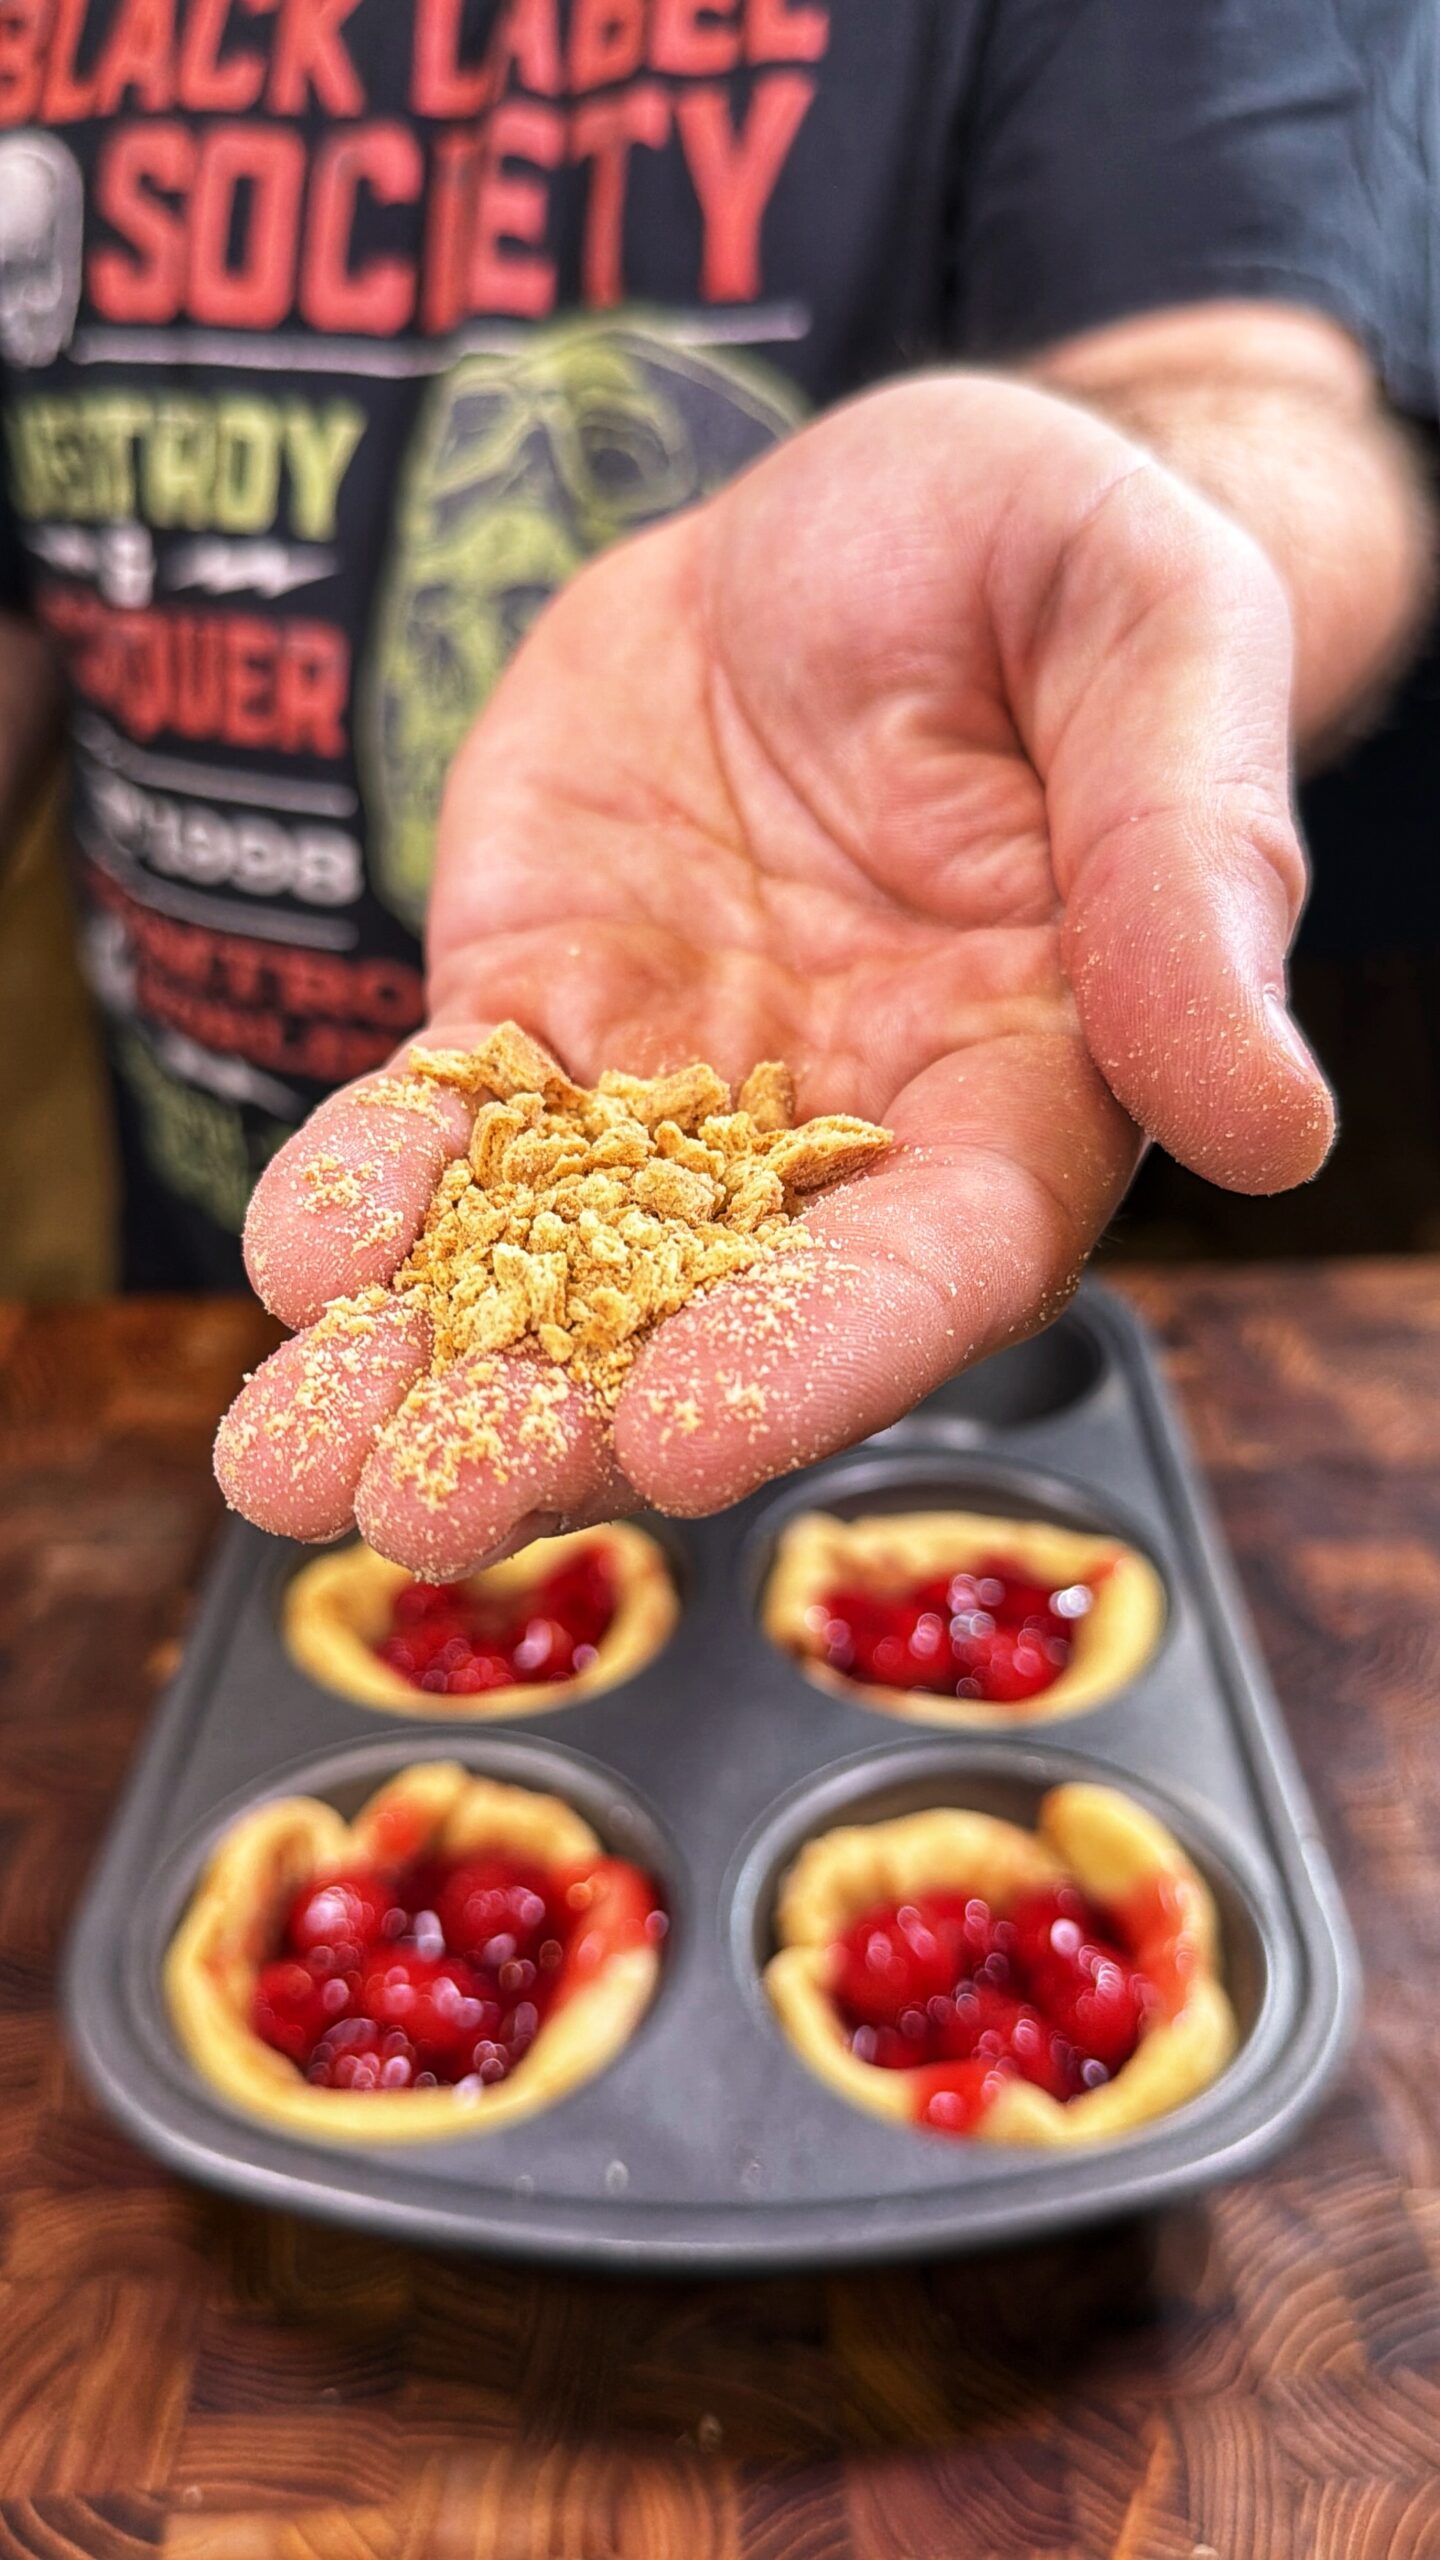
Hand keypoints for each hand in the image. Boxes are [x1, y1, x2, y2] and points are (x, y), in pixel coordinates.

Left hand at [218, 374, 1331, 1572]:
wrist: (866, 516)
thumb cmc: (1053, 567)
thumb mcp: (1154, 642)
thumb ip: (1195, 869)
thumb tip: (1269, 1125)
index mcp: (1023, 1088)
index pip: (931, 1267)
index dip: (815, 1358)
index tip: (689, 1437)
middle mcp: (840, 1133)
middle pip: (703, 1314)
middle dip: (564, 1421)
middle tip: (423, 1518)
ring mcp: (673, 1084)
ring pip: (546, 1257)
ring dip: (420, 1367)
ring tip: (286, 1469)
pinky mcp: (544, 1008)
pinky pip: (448, 1119)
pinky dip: (366, 1189)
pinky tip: (296, 1255)